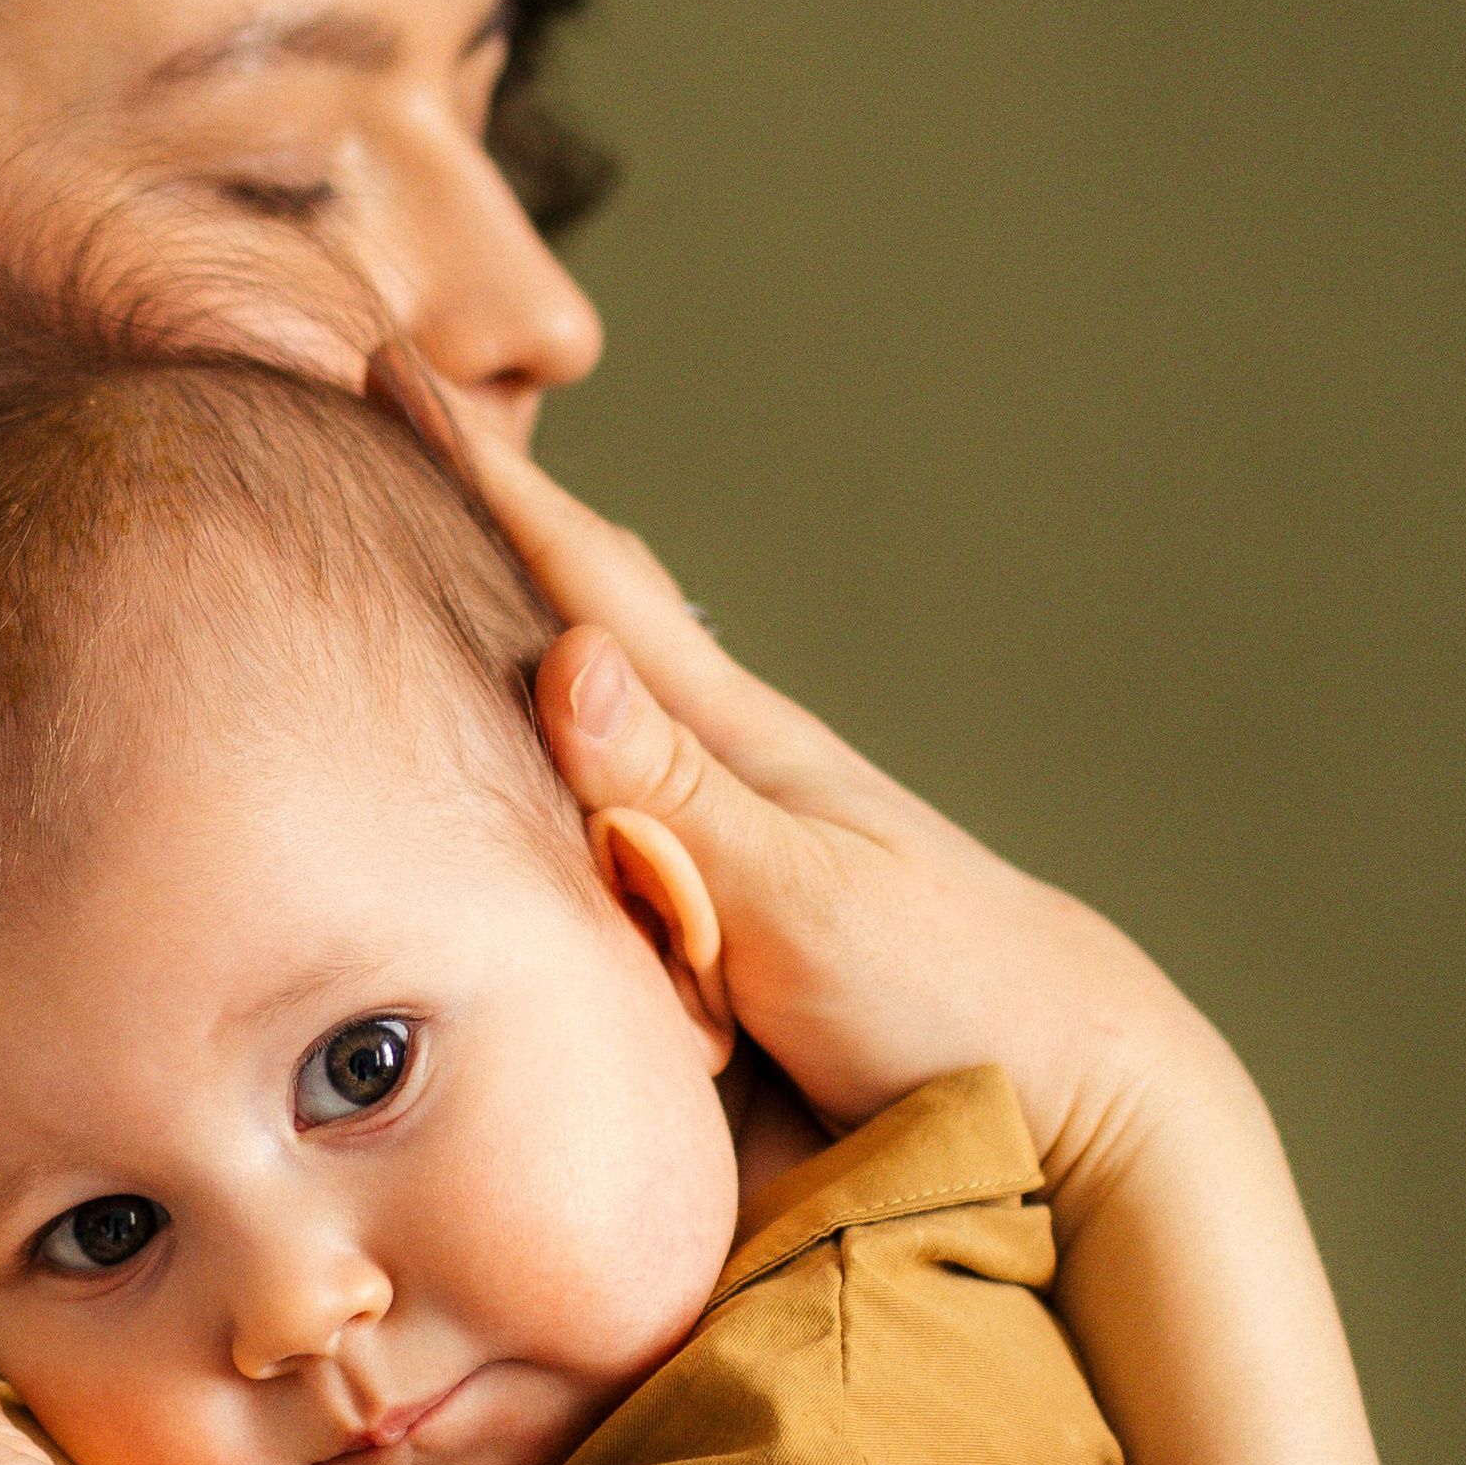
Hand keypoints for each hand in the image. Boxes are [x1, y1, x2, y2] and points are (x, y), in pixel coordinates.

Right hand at [464, 427, 1240, 1219]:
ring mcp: (720, 844)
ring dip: (509, 639)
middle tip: (394, 430)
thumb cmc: (949, 991)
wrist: (1071, 1091)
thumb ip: (678, 795)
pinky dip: (542, 768)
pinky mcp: (717, 927)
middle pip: (581, 619)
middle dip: (487, 528)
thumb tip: (567, 656)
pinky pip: (597, 822)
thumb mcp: (805, 896)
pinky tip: (522, 758)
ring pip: (588, 716)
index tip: (394, 373)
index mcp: (733, 740)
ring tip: (430, 572)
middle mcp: (715, 773)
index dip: (486, 486)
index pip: (583, 584)